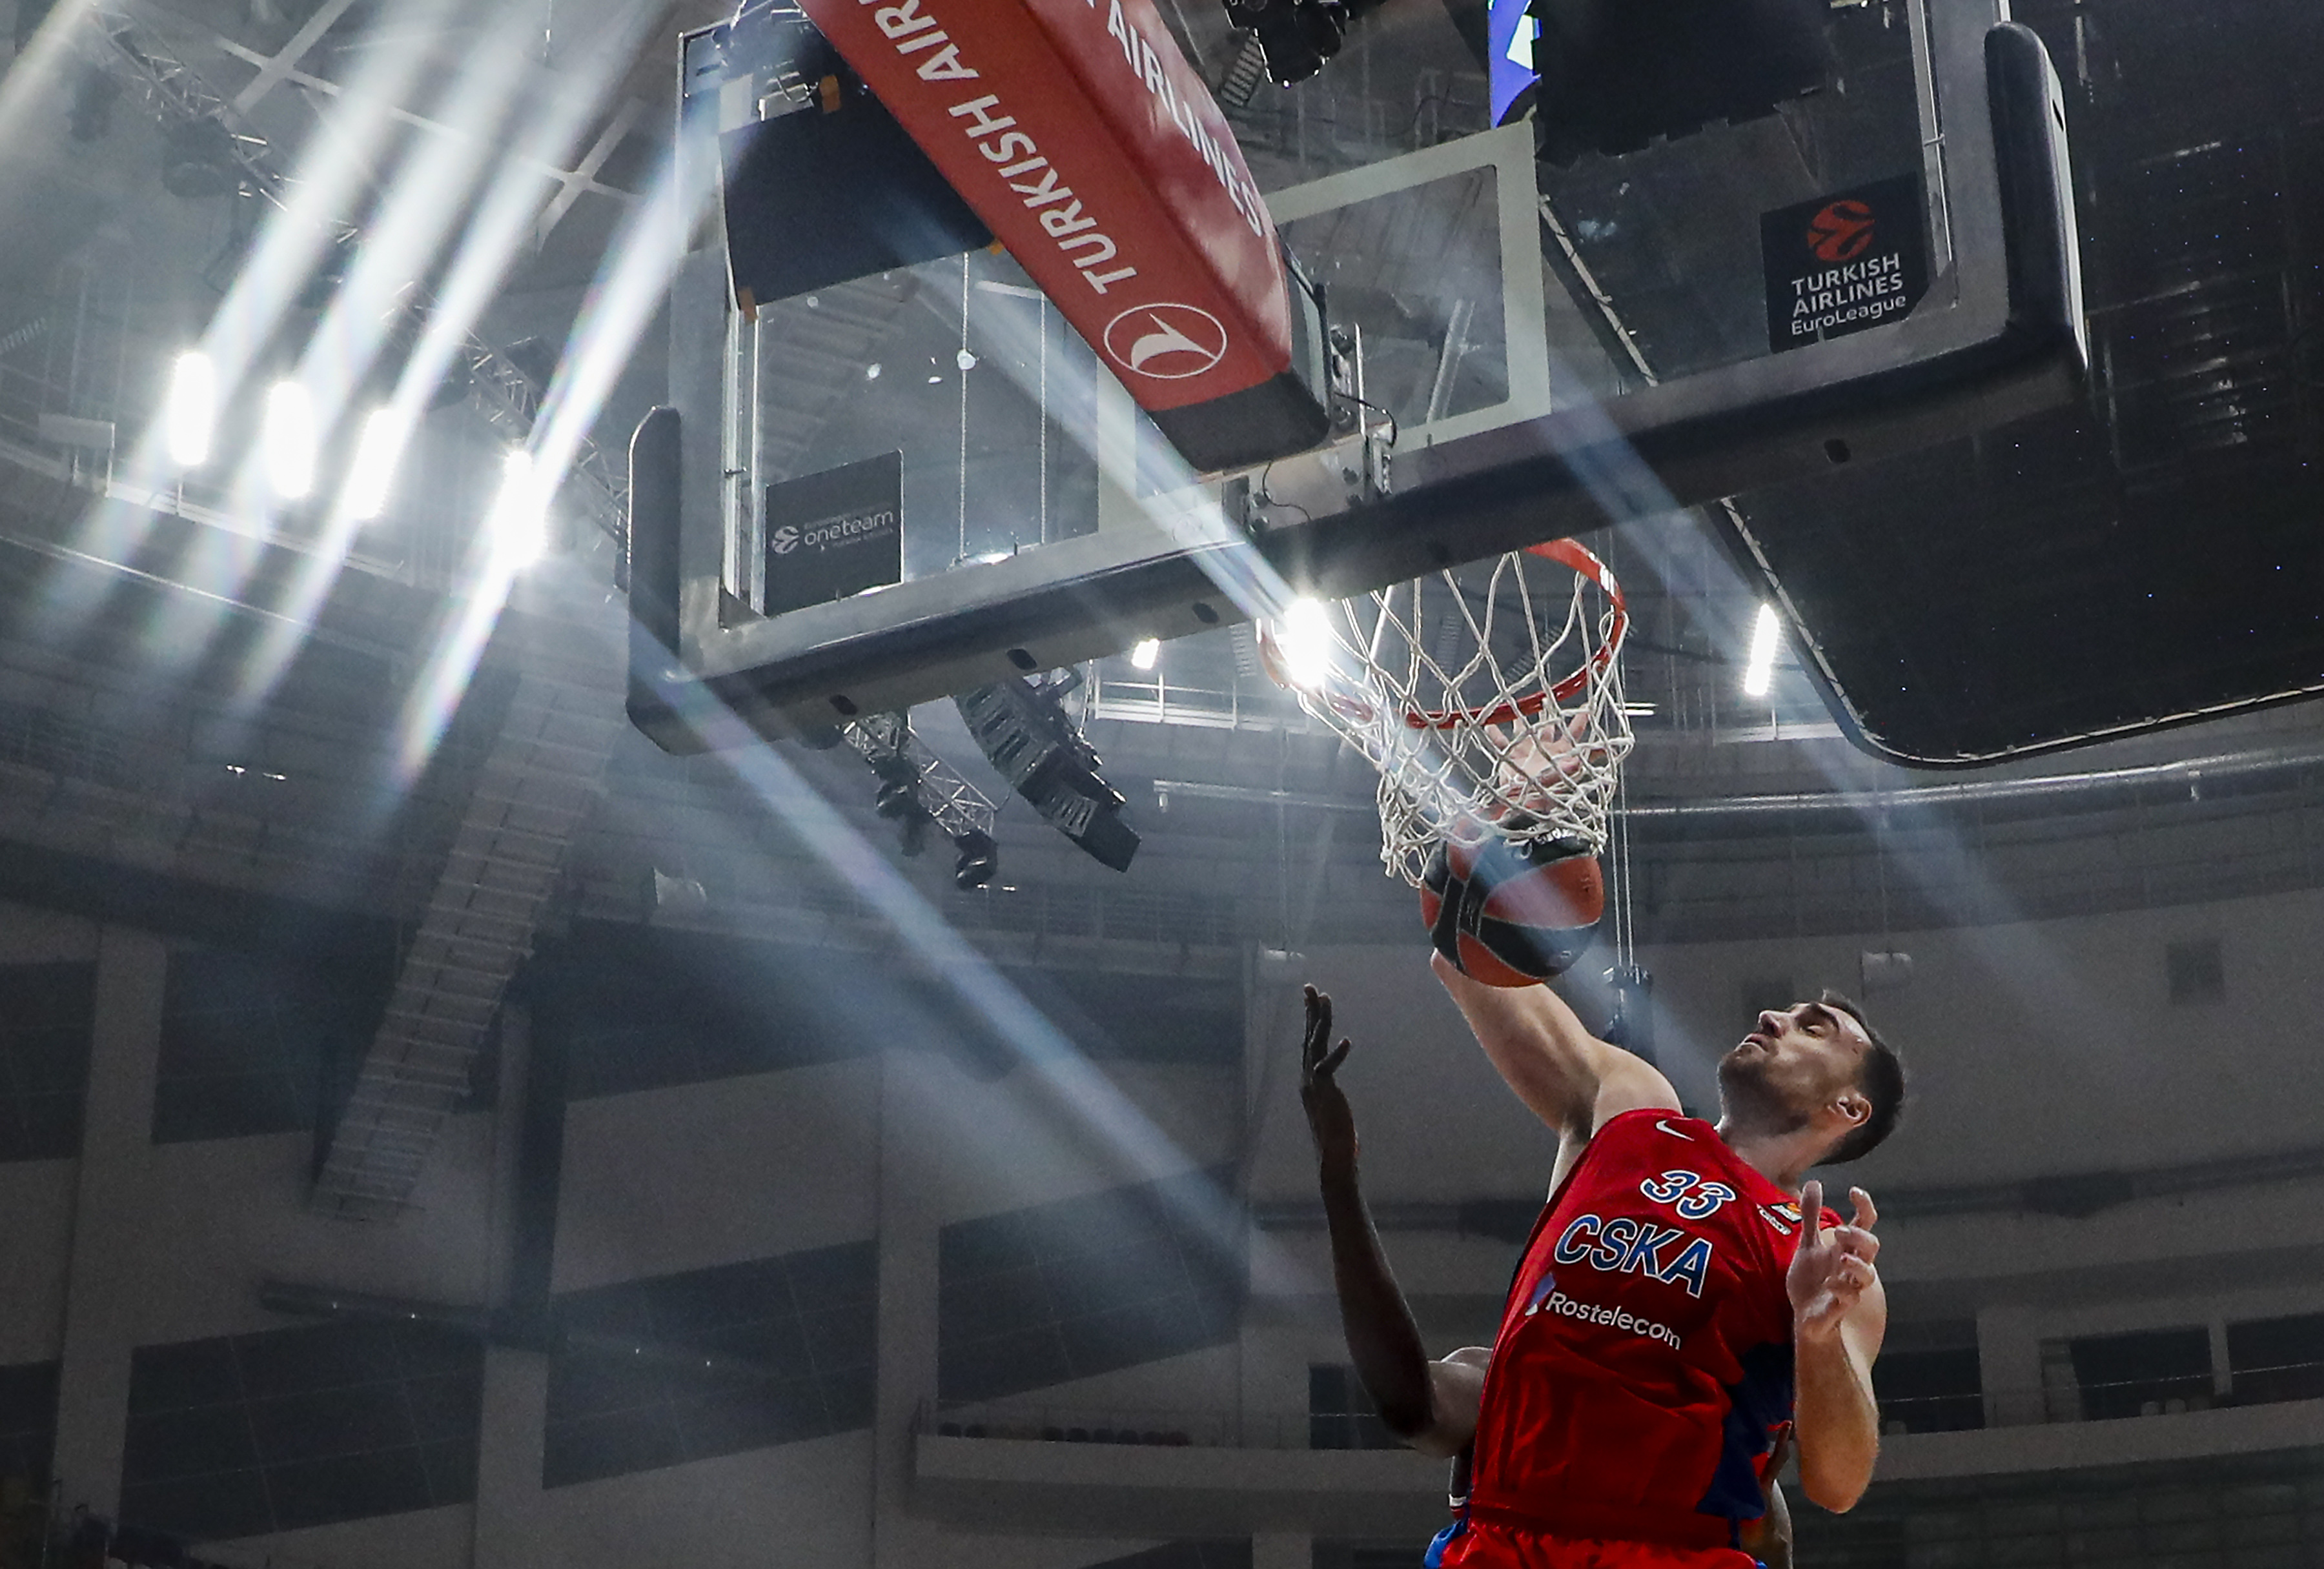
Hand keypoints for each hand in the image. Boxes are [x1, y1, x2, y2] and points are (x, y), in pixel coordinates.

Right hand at [1300, 985, 1357, 1173]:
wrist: (1333, 1155)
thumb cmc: (1336, 1135)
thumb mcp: (1330, 1105)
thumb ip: (1327, 1091)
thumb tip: (1328, 1086)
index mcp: (1309, 1079)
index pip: (1308, 1042)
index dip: (1309, 1020)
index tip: (1311, 999)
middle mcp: (1307, 1077)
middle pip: (1308, 1037)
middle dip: (1310, 1011)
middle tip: (1311, 987)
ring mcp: (1314, 1084)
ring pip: (1316, 1044)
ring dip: (1320, 1021)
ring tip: (1325, 999)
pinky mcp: (1324, 1092)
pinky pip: (1328, 1068)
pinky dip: (1337, 1055)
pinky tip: (1347, 1042)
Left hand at [1786, 1181, 1878, 1344]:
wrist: (1804, 1314)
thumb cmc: (1812, 1279)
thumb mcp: (1808, 1244)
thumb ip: (1811, 1215)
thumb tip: (1814, 1182)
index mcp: (1845, 1248)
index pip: (1864, 1224)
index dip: (1865, 1207)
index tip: (1854, 1191)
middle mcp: (1851, 1266)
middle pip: (1872, 1247)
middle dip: (1860, 1236)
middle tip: (1841, 1230)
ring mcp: (1848, 1286)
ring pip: (1868, 1275)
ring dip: (1857, 1263)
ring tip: (1841, 1256)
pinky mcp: (1840, 1306)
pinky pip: (1850, 1298)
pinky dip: (1841, 1288)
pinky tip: (1828, 1283)